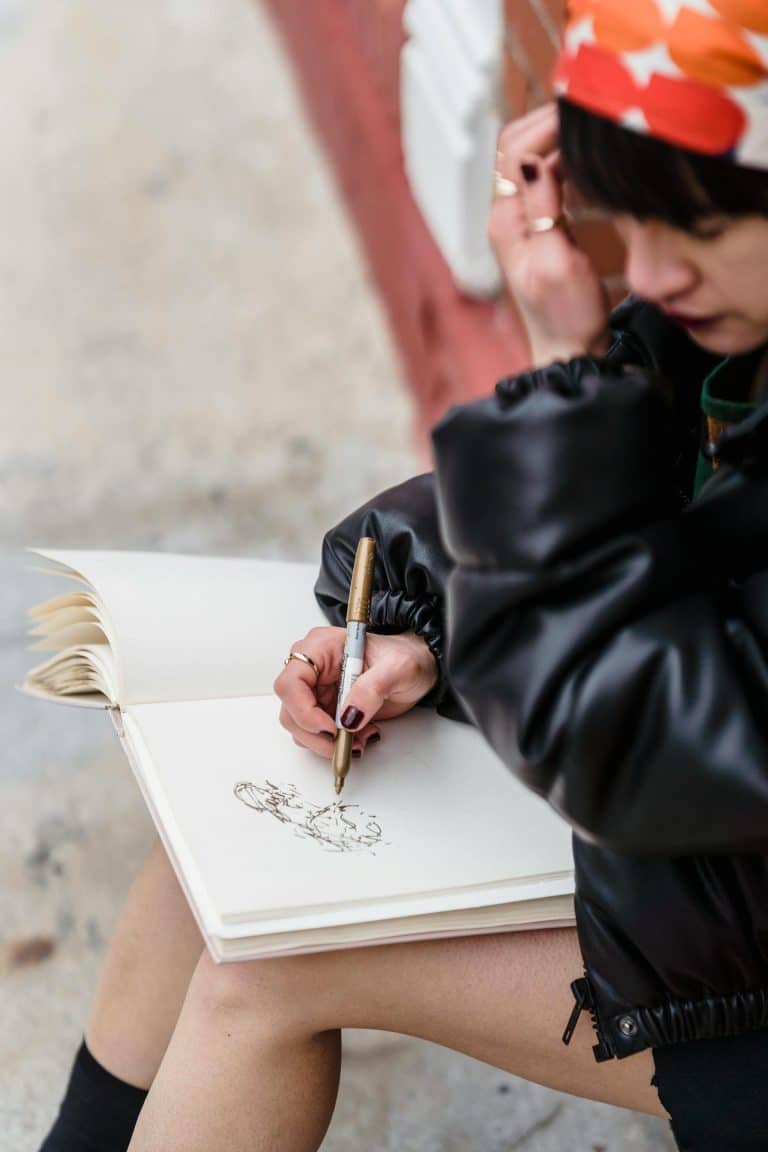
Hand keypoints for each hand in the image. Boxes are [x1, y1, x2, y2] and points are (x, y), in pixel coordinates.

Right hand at [272, 627, 438, 759]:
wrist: (417, 668)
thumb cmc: (407, 658)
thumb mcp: (398, 668)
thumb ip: (373, 689)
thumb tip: (349, 716)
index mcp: (320, 647)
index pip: (290, 682)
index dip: (304, 711)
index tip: (331, 728)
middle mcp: (313, 668)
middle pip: (290, 710)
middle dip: (316, 734)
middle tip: (346, 742)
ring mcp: (316, 689)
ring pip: (300, 727)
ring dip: (327, 742)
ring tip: (360, 736)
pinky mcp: (324, 708)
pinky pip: (316, 734)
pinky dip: (335, 743)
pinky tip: (359, 734)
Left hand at [489, 103, 610, 367]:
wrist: (569, 351)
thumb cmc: (567, 317)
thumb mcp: (559, 264)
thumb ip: (544, 211)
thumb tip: (536, 160)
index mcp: (506, 223)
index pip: (516, 153)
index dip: (547, 124)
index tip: (584, 111)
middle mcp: (506, 216)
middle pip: (514, 146)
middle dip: (546, 119)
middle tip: (588, 109)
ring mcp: (521, 219)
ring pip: (528, 157)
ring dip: (555, 134)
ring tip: (591, 124)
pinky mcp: (539, 225)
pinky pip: (545, 176)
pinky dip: (563, 156)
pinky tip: (587, 154)